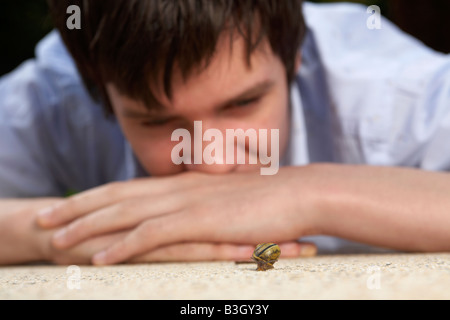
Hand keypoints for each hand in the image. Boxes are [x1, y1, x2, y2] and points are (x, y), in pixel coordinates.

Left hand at [37, 167, 318, 264]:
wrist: (300, 192)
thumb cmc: (269, 198)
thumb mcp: (228, 198)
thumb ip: (204, 203)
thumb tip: (191, 212)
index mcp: (183, 183)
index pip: (127, 188)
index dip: (93, 196)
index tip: (67, 204)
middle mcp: (178, 188)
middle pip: (115, 197)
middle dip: (75, 207)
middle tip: (43, 217)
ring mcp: (187, 203)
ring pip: (124, 214)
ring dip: (87, 227)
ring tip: (55, 239)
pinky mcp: (200, 221)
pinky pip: (151, 235)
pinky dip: (122, 246)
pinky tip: (99, 259)